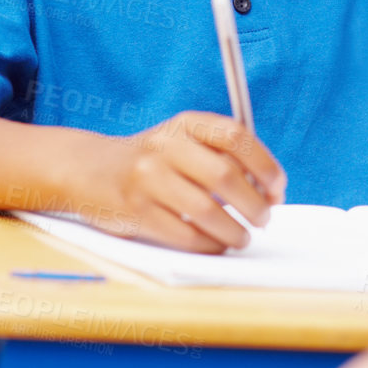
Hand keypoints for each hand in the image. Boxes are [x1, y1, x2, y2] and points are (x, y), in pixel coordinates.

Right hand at [78, 112, 285, 251]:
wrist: (90, 170)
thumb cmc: (155, 159)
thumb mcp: (184, 140)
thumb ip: (224, 155)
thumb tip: (271, 190)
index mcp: (186, 123)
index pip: (236, 136)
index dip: (265, 165)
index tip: (277, 189)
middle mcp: (166, 146)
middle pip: (225, 176)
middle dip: (255, 204)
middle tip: (265, 219)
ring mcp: (147, 179)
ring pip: (206, 211)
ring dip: (235, 230)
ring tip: (243, 237)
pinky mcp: (136, 211)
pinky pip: (184, 235)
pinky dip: (209, 244)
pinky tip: (217, 243)